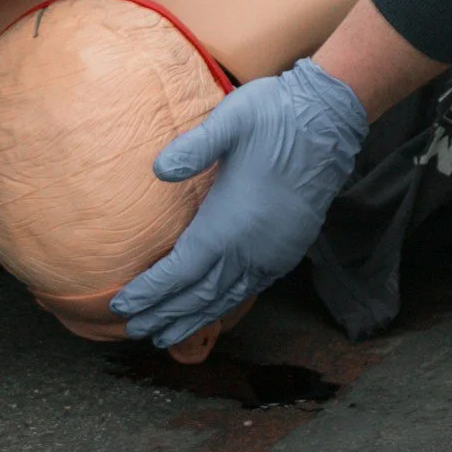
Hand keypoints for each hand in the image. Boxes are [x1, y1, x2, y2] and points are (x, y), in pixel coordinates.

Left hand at [110, 60, 367, 348]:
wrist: (329, 121)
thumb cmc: (274, 116)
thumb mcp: (231, 119)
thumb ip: (193, 147)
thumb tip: (158, 169)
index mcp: (229, 223)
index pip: (180, 271)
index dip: (150, 292)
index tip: (122, 306)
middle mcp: (250, 249)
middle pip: (199, 295)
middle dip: (164, 314)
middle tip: (134, 329)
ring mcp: (272, 255)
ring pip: (225, 299)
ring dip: (193, 319)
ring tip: (166, 335)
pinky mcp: (288, 251)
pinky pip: (249, 290)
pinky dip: (224, 306)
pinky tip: (212, 309)